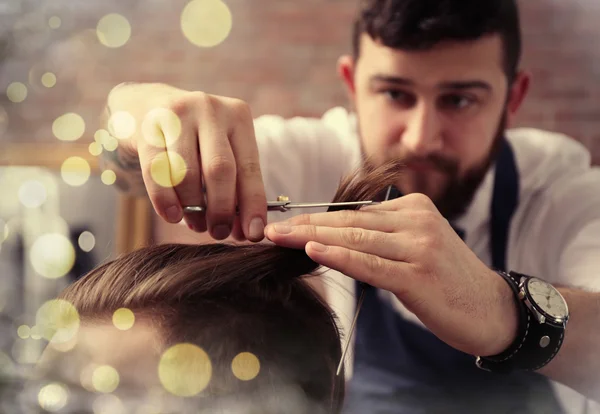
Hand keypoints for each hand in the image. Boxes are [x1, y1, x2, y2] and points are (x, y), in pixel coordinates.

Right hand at [106, 83, 266, 240]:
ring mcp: (177, 114)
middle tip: (218, 232)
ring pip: (186, 173)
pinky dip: (165, 199)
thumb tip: (248, 232)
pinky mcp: (146, 126)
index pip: (250, 167)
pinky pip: (156, 171)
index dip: (253, 204)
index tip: (254, 234)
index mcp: (238, 116)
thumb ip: (235, 188)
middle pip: (219, 170)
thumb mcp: (219, 152)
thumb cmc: (193, 140)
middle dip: (221, 209)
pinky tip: (171, 215)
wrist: (145, 106)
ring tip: (196, 224)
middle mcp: (210, 110)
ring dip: (192, 208)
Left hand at [265, 193, 518, 356]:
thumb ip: (382, 235)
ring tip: (279, 237)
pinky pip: (370, 264)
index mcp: (413, 208)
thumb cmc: (447, 280)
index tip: (284, 223)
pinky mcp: (418, 274)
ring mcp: (419, 246)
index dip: (315, 218)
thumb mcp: (415, 246)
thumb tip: (334, 235)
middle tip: (270, 228)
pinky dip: (340, 256)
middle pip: (349, 222)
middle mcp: (416, 220)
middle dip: (304, 225)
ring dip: (312, 237)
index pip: (354, 214)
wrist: (492, 309)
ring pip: (355, 238)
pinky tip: (313, 251)